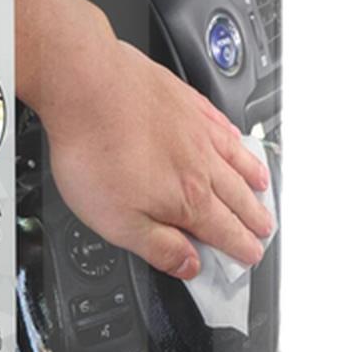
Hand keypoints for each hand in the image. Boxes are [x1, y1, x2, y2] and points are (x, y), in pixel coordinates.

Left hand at [34, 35, 273, 280]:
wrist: (87, 86)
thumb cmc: (96, 150)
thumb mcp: (117, 222)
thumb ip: (158, 246)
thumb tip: (188, 265)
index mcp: (186, 198)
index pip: (224, 230)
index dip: (240, 247)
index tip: (251, 254)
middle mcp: (200, 162)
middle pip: (236, 196)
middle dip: (253, 216)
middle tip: (264, 227)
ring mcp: (195, 128)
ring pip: (234, 158)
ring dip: (251, 176)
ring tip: (261, 186)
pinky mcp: (183, 100)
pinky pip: (219, 122)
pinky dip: (232, 136)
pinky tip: (234, 136)